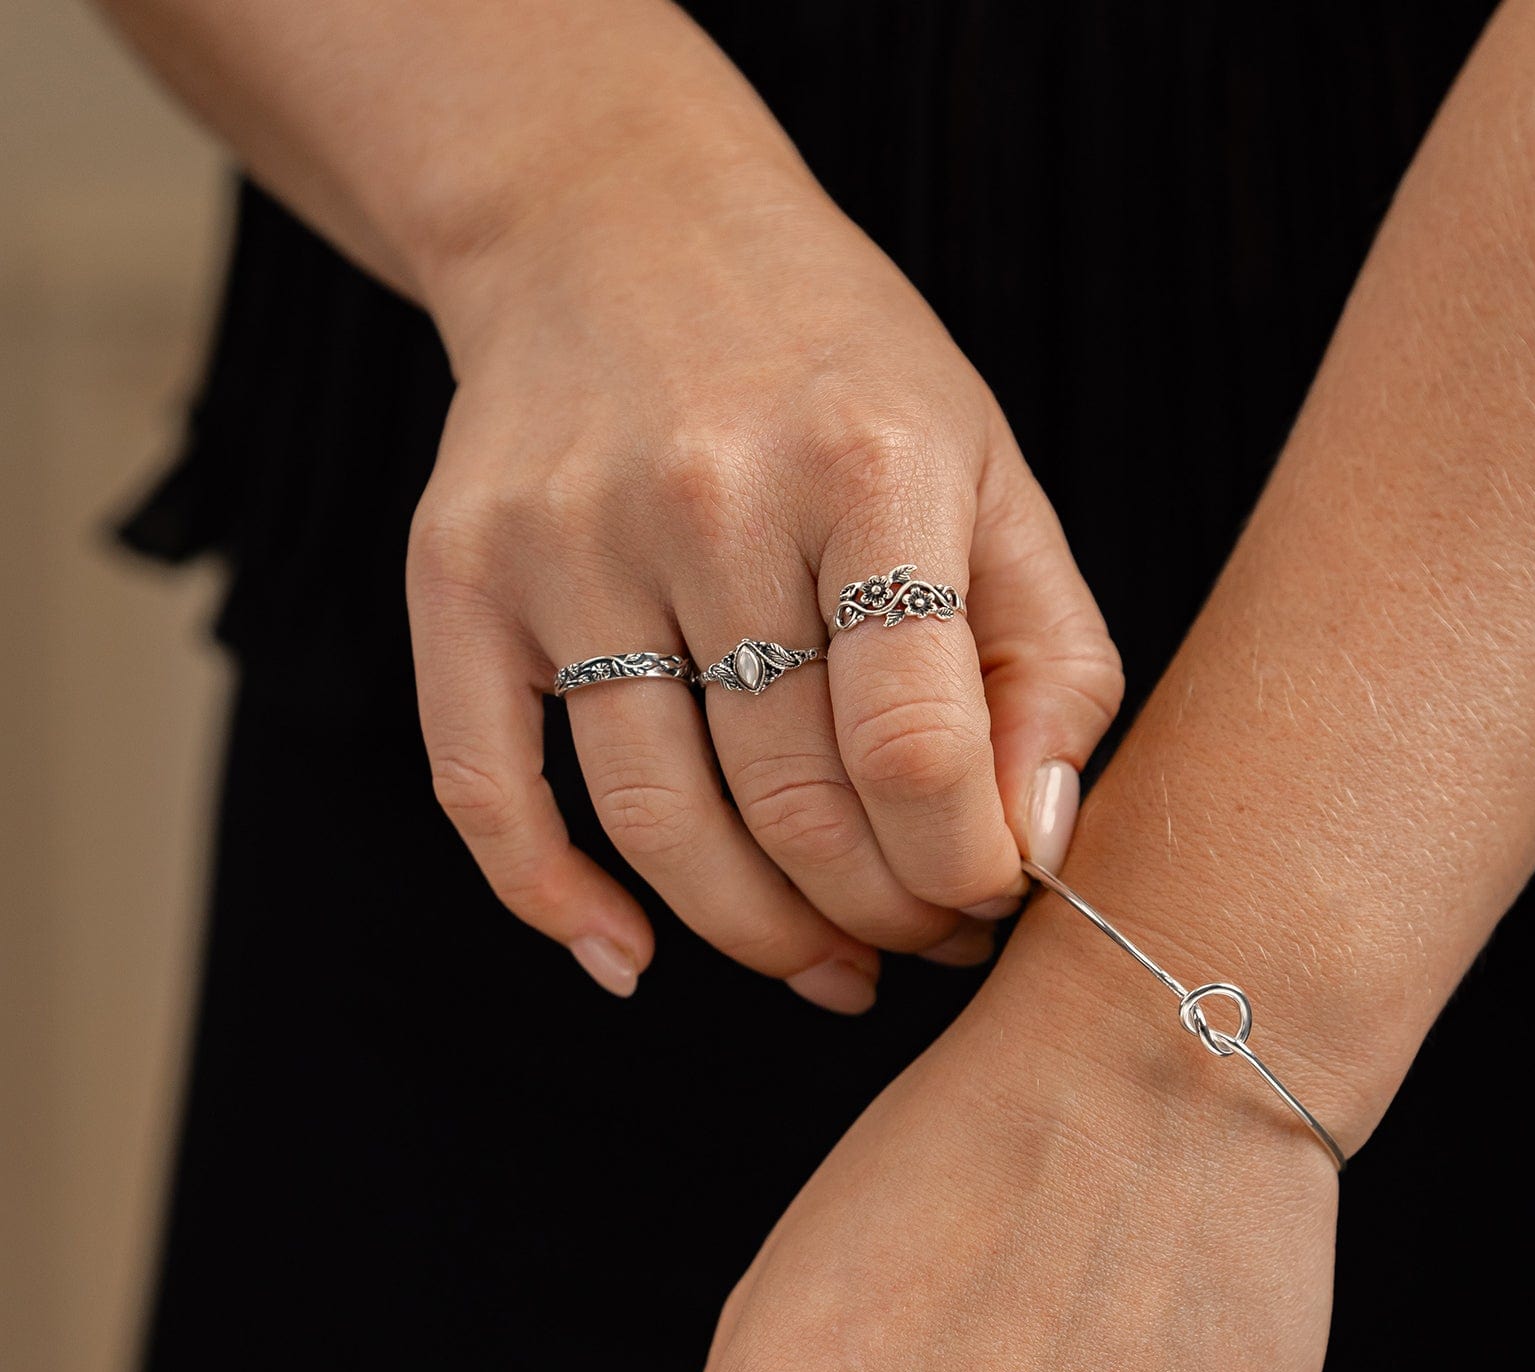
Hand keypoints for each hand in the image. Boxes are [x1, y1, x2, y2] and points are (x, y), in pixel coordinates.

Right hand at [407, 87, 1119, 1006]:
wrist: (619, 224)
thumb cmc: (835, 377)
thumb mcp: (990, 477)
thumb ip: (1050, 664)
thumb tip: (1029, 847)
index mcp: (869, 465)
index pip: (916, 749)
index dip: (960, 871)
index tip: (984, 896)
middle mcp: (707, 496)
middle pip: (793, 809)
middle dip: (876, 917)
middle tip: (912, 937)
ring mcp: (567, 538)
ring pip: (659, 826)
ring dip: (757, 938)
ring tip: (823, 959)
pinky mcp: (460, 574)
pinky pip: (485, 791)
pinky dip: (555, 905)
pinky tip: (628, 955)